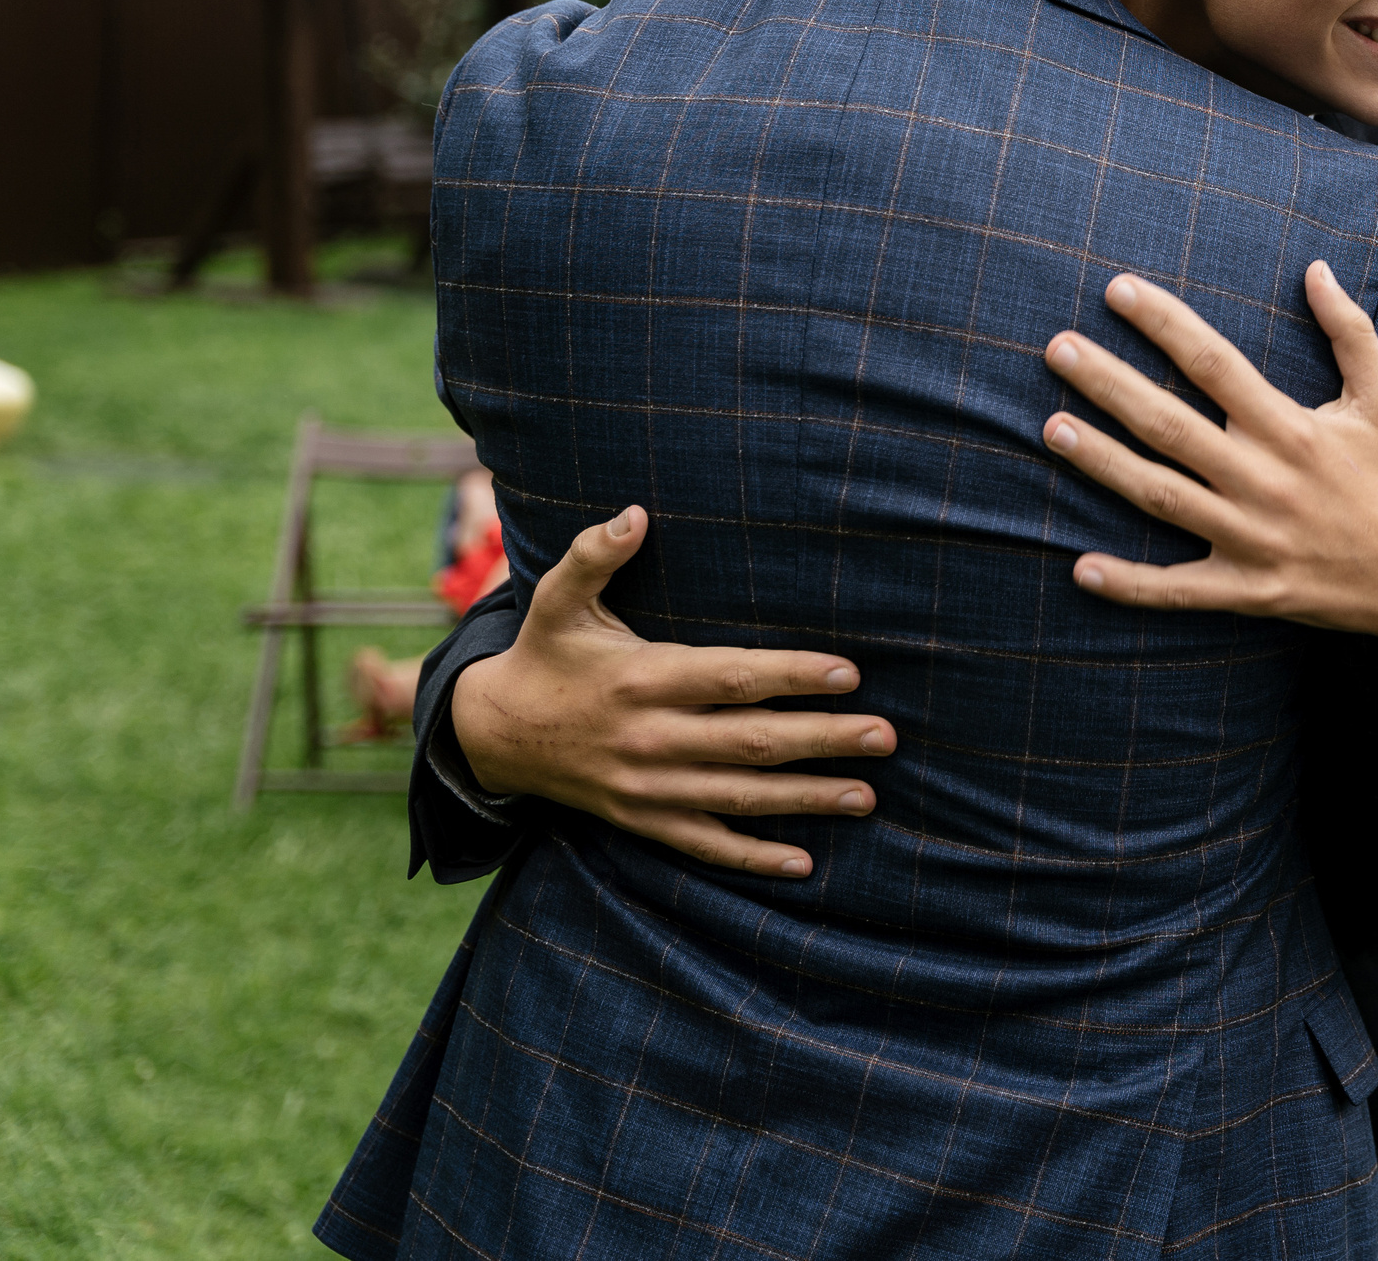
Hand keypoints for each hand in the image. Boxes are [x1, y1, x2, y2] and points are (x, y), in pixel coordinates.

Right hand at [449, 506, 894, 877]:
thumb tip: (635, 513)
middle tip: (885, 736)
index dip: (792, 675)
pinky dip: (753, 857)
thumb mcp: (556, 601)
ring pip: (741, 796)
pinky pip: (705, 844)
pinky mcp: (643, 820)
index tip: (849, 673)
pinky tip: (804, 864)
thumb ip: (592, 555)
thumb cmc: (544, 656)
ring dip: (808, 799)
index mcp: (643, 678)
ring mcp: (649, 787)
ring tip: (868, 795)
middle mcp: (650, 737)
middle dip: (824, 740)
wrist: (491, 737)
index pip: (732, 678)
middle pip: (752, 742)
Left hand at [1041, 265, 1377, 699]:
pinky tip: (1080, 569)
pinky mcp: (1248, 591)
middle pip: (1171, 425)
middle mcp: (1266, 481)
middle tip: (1057, 348)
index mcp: (1293, 429)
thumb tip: (1315, 268)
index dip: (1164, 324)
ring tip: (1051, 427)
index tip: (1117, 290)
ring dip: (1103, 464)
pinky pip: (1179, 591)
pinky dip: (1131, 585)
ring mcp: (1253, 539)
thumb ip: (1350, 331)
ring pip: (1162, 497)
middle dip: (1109, 384)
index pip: (1215, 364)